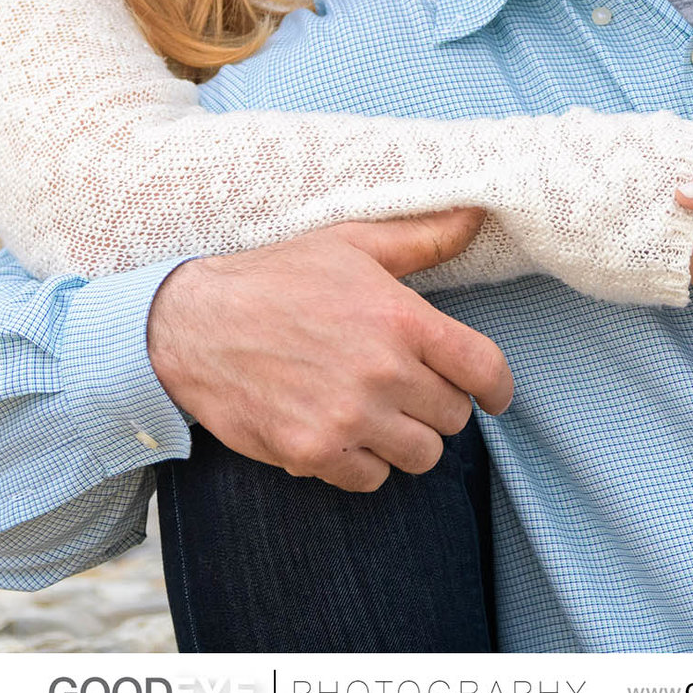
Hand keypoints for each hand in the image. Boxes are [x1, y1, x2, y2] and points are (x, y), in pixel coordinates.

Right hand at [146, 209, 515, 492]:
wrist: (193, 324)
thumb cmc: (277, 277)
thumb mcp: (350, 243)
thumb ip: (422, 237)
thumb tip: (478, 213)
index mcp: (401, 318)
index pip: (485, 371)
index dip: (498, 388)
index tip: (493, 395)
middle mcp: (382, 372)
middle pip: (453, 417)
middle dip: (435, 404)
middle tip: (403, 386)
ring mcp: (348, 418)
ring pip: (420, 456)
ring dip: (404, 438)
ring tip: (374, 411)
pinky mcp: (313, 454)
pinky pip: (373, 480)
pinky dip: (363, 463)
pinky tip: (340, 431)